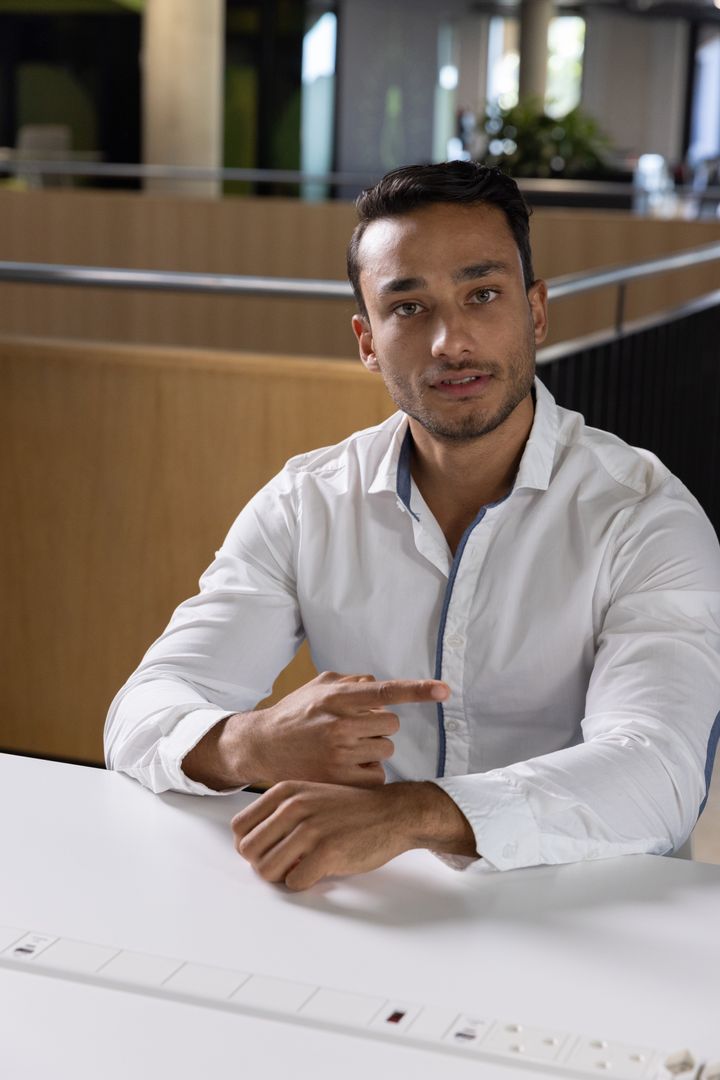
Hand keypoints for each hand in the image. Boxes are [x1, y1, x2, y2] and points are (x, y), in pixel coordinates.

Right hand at [183, 671, 448, 789]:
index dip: (417, 690)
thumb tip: (378, 684)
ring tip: (345, 749)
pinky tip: (346, 768)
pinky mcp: (338, 780)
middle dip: (379, 727)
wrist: (260, 746)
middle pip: (390, 725)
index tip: (444, 689)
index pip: (384, 691)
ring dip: (372, 750)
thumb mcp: (317, 687)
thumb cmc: (293, 714)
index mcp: (336, 697)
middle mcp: (339, 725)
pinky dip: (367, 773)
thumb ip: (350, 682)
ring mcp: (339, 754)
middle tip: (355, 730)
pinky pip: (376, 776)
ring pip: (384, 751)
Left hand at [231, 779, 477, 890]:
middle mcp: (294, 807)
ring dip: (282, 876)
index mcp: (286, 792)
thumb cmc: (350, 809)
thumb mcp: (310, 796)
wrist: (393, 812)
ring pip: (266, 870)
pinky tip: (320, 871)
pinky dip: (304, 883)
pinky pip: (294, 882)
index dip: (251, 846)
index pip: (239, 828)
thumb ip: (279, 813)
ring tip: (302, 868)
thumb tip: (247, 845)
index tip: (270, 850)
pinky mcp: (327, 852)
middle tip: (285, 863)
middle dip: (263, 863)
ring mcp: (311, 829)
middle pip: (248, 851)